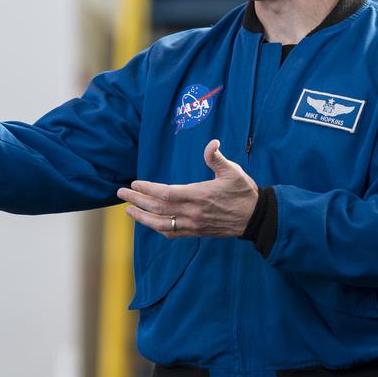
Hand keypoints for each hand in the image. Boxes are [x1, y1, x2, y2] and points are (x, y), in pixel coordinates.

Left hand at [117, 139, 258, 237]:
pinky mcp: (197, 232)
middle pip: (158, 209)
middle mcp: (193, 213)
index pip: (166, 194)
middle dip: (137, 200)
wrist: (256, 218)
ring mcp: (194, 225)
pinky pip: (172, 233)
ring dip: (142, 218)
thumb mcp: (233, 171)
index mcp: (199, 196)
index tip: (134, 182)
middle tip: (121, 193)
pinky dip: (157, 228)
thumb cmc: (244, 192)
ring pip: (161, 224)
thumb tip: (212, 143)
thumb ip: (217, 158)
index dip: (148, 189)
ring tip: (128, 210)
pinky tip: (149, 223)